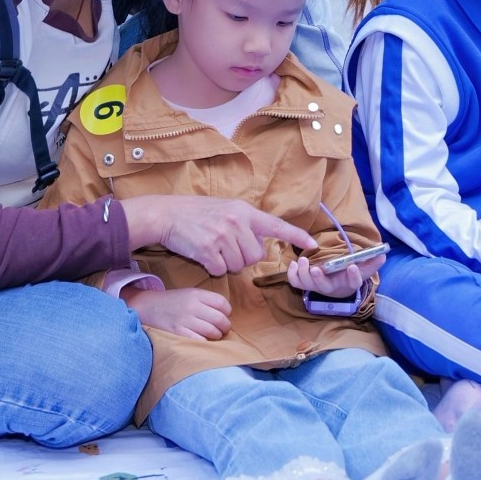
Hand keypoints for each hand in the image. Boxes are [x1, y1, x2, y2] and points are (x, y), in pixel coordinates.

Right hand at [124, 286, 230, 340]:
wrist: (147, 307)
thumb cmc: (172, 302)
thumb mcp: (190, 294)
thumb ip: (207, 301)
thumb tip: (227, 314)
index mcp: (197, 294)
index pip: (223, 303)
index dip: (227, 312)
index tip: (224, 316)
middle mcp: (192, 306)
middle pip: (220, 319)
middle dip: (225, 327)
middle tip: (221, 330)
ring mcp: (185, 320)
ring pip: (212, 332)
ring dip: (216, 336)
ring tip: (212, 336)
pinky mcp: (177, 333)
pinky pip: (199, 341)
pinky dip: (204, 343)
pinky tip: (201, 340)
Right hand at [130, 196, 313, 276]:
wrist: (167, 214)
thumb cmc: (197, 213)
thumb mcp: (227, 208)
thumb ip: (246, 222)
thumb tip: (261, 243)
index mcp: (245, 211)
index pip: (277, 225)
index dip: (296, 236)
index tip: (313, 244)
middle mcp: (236, 222)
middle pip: (255, 256)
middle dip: (243, 257)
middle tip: (226, 245)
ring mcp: (222, 236)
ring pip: (239, 266)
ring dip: (228, 263)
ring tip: (213, 247)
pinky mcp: (208, 251)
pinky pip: (222, 271)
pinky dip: (214, 267)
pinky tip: (204, 254)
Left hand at [287, 251, 381, 297]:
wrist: (337, 286)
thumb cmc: (349, 275)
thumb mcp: (363, 270)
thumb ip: (372, 262)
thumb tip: (383, 254)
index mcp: (347, 284)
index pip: (352, 283)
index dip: (352, 276)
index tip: (351, 267)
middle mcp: (331, 287)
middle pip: (323, 287)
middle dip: (318, 278)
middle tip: (316, 268)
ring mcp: (317, 286)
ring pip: (307, 285)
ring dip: (303, 273)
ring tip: (302, 260)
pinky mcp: (306, 284)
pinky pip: (296, 283)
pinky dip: (292, 275)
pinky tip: (293, 263)